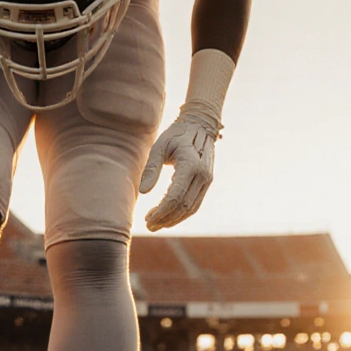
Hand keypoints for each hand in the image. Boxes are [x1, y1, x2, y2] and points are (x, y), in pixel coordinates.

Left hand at [139, 114, 219, 231]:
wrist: (200, 125)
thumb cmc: (176, 134)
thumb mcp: (160, 146)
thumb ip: (151, 169)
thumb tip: (143, 192)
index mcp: (191, 165)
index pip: (175, 197)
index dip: (161, 212)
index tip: (147, 219)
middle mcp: (203, 175)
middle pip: (183, 206)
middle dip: (165, 219)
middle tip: (148, 226)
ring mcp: (207, 180)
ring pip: (191, 209)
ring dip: (173, 220)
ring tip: (156, 225)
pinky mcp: (206, 183)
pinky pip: (195, 204)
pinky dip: (181, 214)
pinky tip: (168, 217)